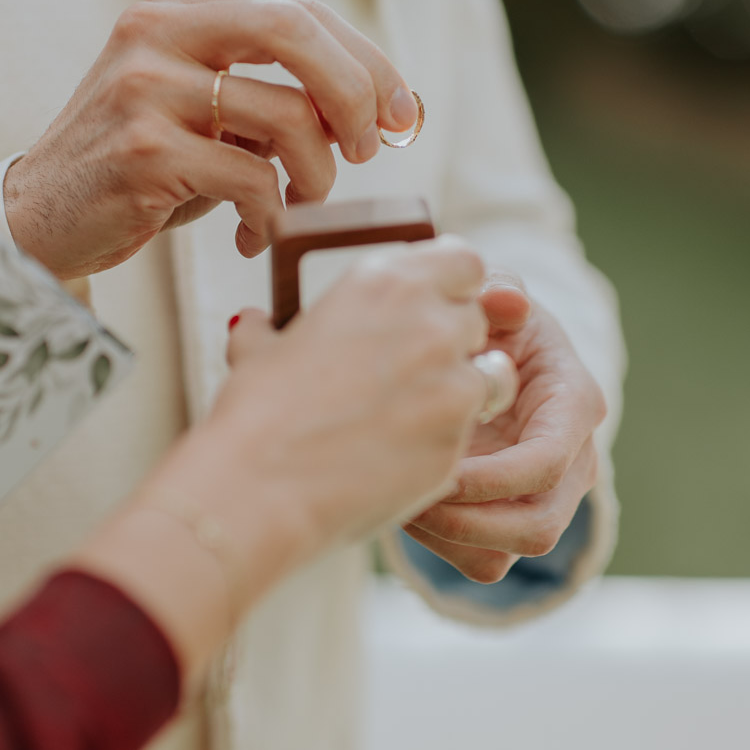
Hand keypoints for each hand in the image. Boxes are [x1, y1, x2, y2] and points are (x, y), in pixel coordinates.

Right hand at [2, 0, 419, 278]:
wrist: (37, 219)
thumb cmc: (138, 170)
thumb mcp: (205, 115)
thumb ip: (275, 98)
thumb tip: (379, 109)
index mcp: (177, 7)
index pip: (298, 11)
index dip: (365, 60)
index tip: (401, 112)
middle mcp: (157, 31)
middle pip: (295, 29)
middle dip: (355, 91)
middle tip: (372, 147)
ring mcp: (145, 87)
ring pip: (284, 114)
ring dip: (316, 172)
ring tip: (301, 201)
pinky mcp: (142, 149)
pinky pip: (251, 177)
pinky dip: (271, 213)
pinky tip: (251, 233)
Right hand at [146, 238, 490, 592]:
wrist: (260, 489)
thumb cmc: (254, 416)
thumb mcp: (256, 352)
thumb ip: (270, 328)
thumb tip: (254, 322)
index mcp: (381, 282)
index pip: (462, 261)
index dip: (453, 286)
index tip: (436, 307)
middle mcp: (427, 322)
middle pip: (477, 318)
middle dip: (457, 341)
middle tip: (418, 370)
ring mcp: (451, 382)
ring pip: (495, 374)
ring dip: (472, 388)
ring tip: (425, 412)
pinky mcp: (459, 439)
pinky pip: (473, 432)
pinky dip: (450, 439)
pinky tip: (407, 452)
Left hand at [403, 275, 605, 584]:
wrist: (483, 356)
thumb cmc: (489, 322)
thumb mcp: (492, 295)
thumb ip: (497, 289)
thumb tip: (507, 300)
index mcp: (573, 403)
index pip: (546, 463)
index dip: (490, 478)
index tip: (434, 469)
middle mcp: (572, 459)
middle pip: (537, 527)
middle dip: (467, 523)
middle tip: (408, 497)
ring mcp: (546, 497)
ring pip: (506, 554)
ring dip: (446, 539)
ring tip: (398, 500)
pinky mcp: (513, 522)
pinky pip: (482, 562)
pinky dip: (438, 547)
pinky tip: (403, 505)